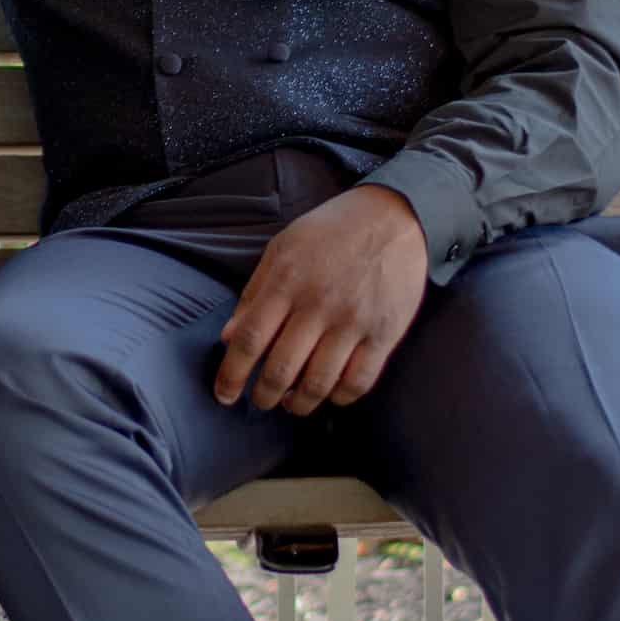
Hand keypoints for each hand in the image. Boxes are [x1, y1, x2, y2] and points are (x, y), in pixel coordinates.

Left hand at [214, 185, 429, 415]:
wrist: (394, 216)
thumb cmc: (332, 232)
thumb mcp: (283, 248)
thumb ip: (254, 294)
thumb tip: (229, 337)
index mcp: (287, 282)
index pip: (249, 340)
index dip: (232, 374)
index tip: (225, 395)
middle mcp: (318, 305)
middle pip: (281, 369)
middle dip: (264, 396)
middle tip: (260, 402)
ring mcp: (354, 321)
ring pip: (319, 383)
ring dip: (299, 403)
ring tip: (291, 403)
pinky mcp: (385, 332)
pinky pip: (359, 380)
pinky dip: (340, 397)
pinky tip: (330, 394)